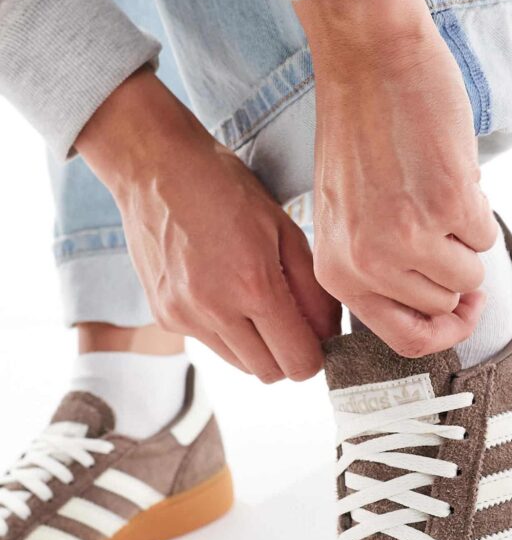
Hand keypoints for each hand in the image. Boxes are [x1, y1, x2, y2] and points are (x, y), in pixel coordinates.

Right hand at [75, 69, 339, 380]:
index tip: (317, 338)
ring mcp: (185, 316)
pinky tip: (223, 294)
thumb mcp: (284, 229)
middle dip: (288, 356)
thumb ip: (312, 290)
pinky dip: (226, 332)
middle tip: (291, 324)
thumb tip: (329, 334)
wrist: (154, 166)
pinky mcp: (165, 316)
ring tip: (255, 305)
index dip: (314, 354)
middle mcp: (215, 309)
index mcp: (254, 286)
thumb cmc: (224, 188)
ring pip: (240, 365)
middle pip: (270, 373)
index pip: (298, 361)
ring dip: (257, 348)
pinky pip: (210, 345)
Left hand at [295, 0, 496, 357]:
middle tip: (445, 228)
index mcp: (338, 272)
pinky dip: (479, 208)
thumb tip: (440, 309)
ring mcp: (408, 238)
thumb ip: (378, 271)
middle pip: (444, 306)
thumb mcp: (346, 220)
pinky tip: (448, 174)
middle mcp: (368, 264)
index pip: (406, 339)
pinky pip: (487, 237)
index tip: (462, 310)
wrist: (370, 59)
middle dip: (454, 269)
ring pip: (469, 276)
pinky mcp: (448, 206)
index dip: (445, 332)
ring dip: (466, 239)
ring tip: (438, 195)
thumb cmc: (360, 132)